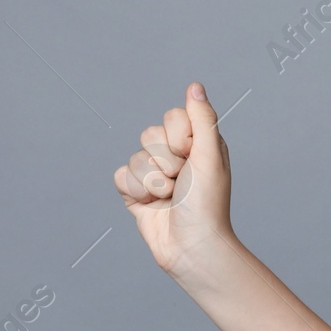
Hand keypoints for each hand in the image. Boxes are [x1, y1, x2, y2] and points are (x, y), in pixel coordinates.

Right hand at [113, 82, 234, 279]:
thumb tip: (194, 85)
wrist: (190, 245)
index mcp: (198, 143)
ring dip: (152, 181)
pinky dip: (135, 191)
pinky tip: (150, 205)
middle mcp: (175, 155)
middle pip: (149, 135)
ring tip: (169, 197)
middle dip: (165, 162)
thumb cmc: (207, 202)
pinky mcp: (135, 191)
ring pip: (135, 157)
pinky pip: (121, 175)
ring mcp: (154, 173)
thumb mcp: (210, 156)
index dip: (178, 136)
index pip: (173, 116)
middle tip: (181, 181)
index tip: (191, 155)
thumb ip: (202, 119)